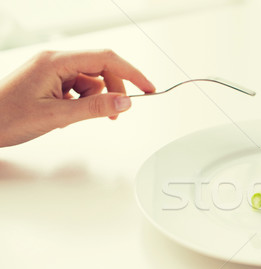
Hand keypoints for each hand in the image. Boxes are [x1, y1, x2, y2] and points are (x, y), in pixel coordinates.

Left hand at [0, 50, 154, 146]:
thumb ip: (95, 108)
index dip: (131, 73)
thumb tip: (124, 102)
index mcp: (56, 61)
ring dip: (95, 100)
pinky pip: (78, 89)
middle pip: (101, 69)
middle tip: (118, 112)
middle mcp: (55, 61)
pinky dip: (82, 103)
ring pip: (91, 81)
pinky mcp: (50, 83)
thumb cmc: (6, 116)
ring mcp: (52, 72)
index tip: (148, 87)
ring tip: (82, 118)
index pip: (105, 59)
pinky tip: (69, 116)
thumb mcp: (57, 115)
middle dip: (114, 90)